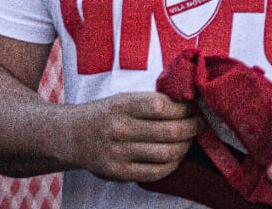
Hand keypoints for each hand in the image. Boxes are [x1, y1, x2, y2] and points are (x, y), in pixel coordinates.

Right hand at [63, 91, 201, 182]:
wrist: (73, 136)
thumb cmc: (105, 114)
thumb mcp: (122, 99)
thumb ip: (149, 102)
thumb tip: (187, 103)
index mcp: (122, 105)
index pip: (161, 106)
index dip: (184, 108)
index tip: (193, 108)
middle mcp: (120, 129)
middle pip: (169, 131)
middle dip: (191, 128)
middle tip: (199, 124)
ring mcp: (119, 153)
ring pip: (166, 153)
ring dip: (185, 146)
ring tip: (189, 140)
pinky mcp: (119, 173)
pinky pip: (156, 172)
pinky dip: (172, 164)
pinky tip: (176, 156)